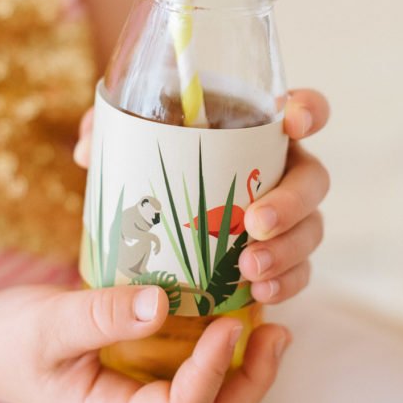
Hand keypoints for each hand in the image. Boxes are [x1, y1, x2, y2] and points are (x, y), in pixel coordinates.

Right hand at [0, 284, 289, 402]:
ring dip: (244, 365)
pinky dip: (220, 346)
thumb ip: (101, 314)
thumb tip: (161, 303)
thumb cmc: (6, 336)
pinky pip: (192, 366)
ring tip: (268, 323)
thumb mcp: (48, 322)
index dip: (212, 374)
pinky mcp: (141, 366)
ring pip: (209, 396)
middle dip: (250, 380)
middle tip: (276, 332)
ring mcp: (139, 391)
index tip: (227, 326)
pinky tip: (232, 309)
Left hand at [73, 89, 329, 307]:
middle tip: (255, 222)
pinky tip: (260, 293)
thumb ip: (107, 132)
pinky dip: (286, 283)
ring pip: (312, 229)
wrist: (157, 221)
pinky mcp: (282, 257)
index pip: (302, 110)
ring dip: (288, 250)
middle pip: (314, 179)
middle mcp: (283, 169)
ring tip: (249, 270)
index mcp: (258, 129)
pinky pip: (300, 271)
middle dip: (292, 201)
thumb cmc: (151, 166)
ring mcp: (289, 215)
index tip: (290, 123)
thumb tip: (88, 151)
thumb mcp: (128, 142)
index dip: (307, 111)